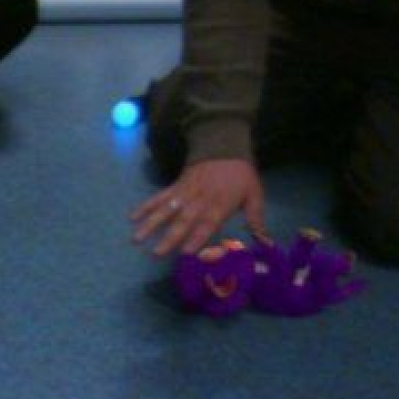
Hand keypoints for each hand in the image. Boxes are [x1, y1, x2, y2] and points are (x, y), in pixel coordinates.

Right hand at [130, 158, 266, 257]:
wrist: (224, 145)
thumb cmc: (241, 174)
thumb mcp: (254, 194)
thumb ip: (256, 219)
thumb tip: (266, 243)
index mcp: (219, 205)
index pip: (206, 224)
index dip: (196, 238)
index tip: (185, 253)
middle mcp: (199, 201)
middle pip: (182, 221)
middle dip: (169, 238)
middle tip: (156, 254)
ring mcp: (184, 192)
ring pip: (165, 209)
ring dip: (150, 224)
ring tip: (136, 238)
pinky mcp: (175, 185)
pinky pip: (159, 196)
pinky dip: (146, 206)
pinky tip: (133, 217)